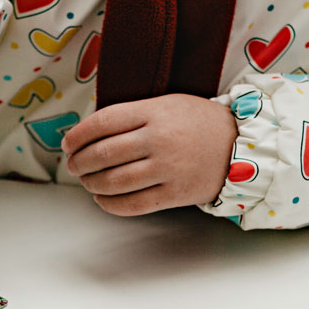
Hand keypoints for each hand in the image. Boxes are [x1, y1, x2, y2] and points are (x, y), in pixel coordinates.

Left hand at [62, 94, 237, 215]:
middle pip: (103, 154)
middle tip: (73, 166)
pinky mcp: (175, 193)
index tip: (67, 144)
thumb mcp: (166, 104)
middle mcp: (159, 140)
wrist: (241, 145)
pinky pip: (133, 204)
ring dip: (91, 184)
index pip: (102, 122)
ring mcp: (168, 168)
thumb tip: (88, 133)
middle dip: (79, 163)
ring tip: (87, 182)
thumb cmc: (197, 123)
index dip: (77, 136)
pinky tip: (103, 199)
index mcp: (154, 112)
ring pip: (114, 181)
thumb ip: (131, 115)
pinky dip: (110, 204)